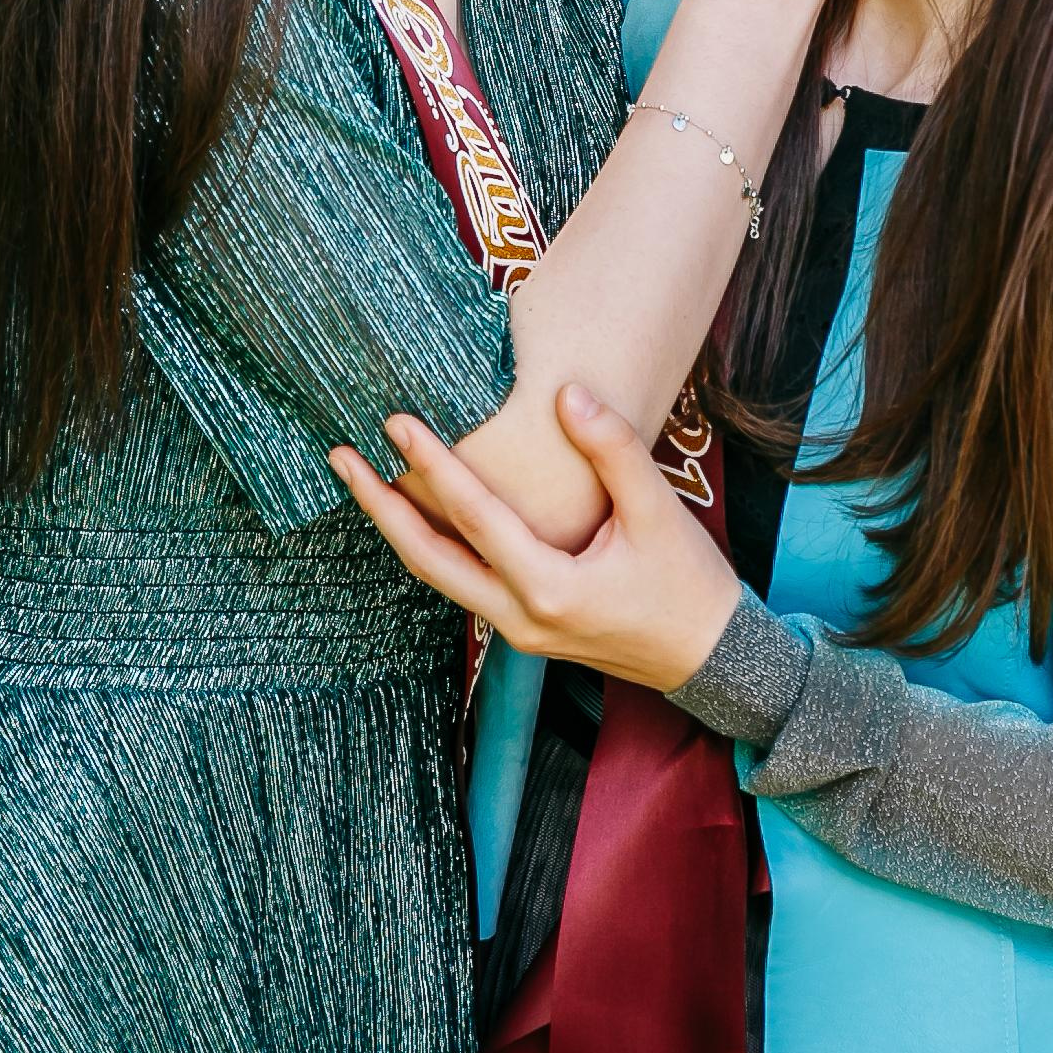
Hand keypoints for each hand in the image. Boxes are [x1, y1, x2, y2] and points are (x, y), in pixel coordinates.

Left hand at [330, 387, 745, 695]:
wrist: (713, 658)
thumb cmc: (689, 586)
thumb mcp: (659, 513)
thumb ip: (614, 451)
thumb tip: (567, 394)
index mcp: (549, 590)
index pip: (475, 518)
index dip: (433, 465)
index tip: (395, 422)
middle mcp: (519, 618)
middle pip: (427, 560)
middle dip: (379, 507)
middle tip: (339, 457)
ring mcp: (516, 630)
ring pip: (438, 577)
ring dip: (399, 528)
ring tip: (364, 480)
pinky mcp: (523, 628)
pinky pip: (462, 583)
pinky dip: (432, 545)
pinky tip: (418, 513)